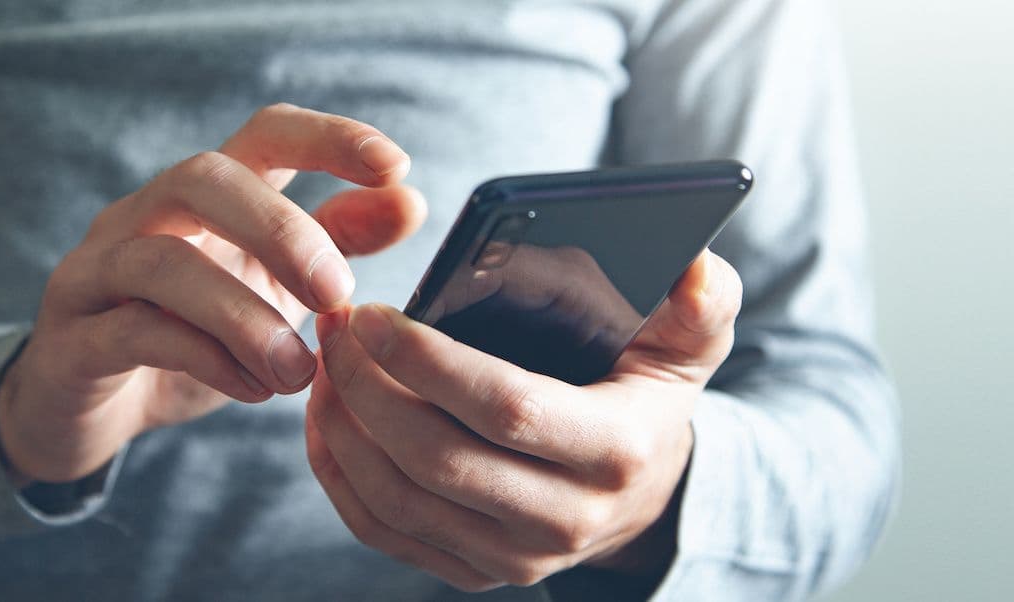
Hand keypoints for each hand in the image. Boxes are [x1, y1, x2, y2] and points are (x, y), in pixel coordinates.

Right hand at [0, 104, 425, 483]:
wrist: (98, 411)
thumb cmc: (194, 335)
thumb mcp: (276, 287)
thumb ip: (336, 242)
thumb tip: (410, 200)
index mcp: (205, 198)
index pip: (264, 134)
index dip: (329, 138)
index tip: (394, 167)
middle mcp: (144, 216)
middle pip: (204, 178)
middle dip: (280, 230)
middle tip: (337, 293)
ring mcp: (97, 272)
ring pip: (161, 260)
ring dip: (244, 316)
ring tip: (297, 371)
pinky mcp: (71, 338)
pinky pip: (133, 333)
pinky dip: (205, 360)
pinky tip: (254, 390)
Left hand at [306, 250, 740, 590]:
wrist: (642, 495)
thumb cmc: (649, 399)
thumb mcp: (690, 348)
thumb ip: (701, 305)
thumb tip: (695, 272)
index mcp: (615, 451)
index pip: (507, 408)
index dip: (430, 361)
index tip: (373, 314)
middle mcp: (565, 519)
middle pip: (438, 460)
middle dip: (368, 388)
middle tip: (334, 327)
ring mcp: (515, 556)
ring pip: (399, 500)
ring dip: (344, 428)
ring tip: (324, 363)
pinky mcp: (474, 571)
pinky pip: (385, 532)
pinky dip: (341, 475)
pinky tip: (327, 419)